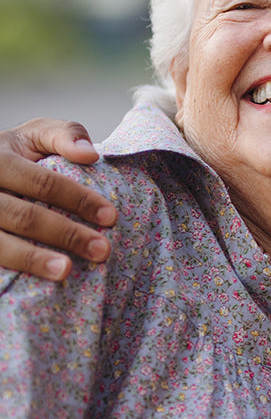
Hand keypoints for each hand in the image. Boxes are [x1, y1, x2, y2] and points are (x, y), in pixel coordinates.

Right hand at [0, 119, 116, 280]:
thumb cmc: (12, 154)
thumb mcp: (33, 135)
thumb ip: (63, 134)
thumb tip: (90, 154)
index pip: (43, 182)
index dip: (78, 199)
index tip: (111, 217)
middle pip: (24, 216)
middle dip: (66, 234)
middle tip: (103, 250)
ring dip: (32, 259)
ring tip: (66, 271)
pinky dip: (14, 269)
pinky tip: (35, 283)